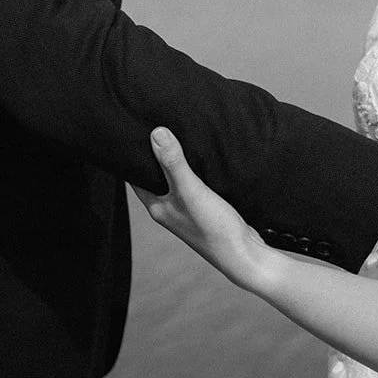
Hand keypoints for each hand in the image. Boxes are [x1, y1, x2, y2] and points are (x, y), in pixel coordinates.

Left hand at [133, 128, 274, 292]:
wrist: (244, 254)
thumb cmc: (214, 228)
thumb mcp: (191, 191)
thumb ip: (173, 163)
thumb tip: (155, 133)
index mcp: (156, 207)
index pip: (134, 175)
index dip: (133, 153)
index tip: (133, 128)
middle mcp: (168, 208)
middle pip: (154, 175)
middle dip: (155, 153)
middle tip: (156, 123)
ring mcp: (186, 209)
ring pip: (174, 179)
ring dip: (175, 160)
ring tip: (177, 132)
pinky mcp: (204, 208)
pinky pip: (192, 183)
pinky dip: (192, 168)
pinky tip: (200, 156)